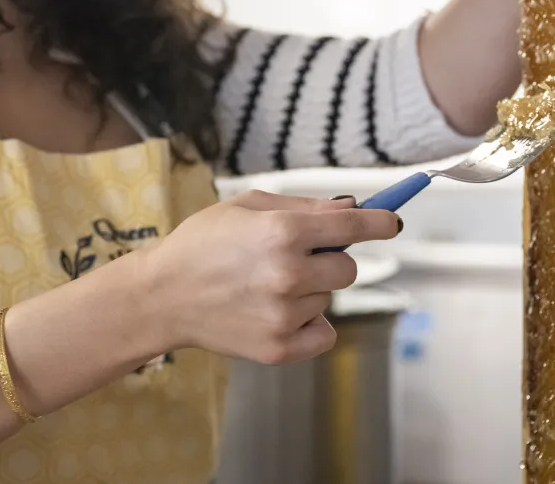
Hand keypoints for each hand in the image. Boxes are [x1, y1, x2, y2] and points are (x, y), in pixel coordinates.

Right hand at [141, 191, 399, 364]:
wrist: (163, 295)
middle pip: (348, 267)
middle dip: (330, 259)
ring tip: (265, 286)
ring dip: (310, 291)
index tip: (392, 222)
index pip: (353, 225)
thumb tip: (351, 208)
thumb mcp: (247, 206)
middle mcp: (288, 274)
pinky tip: (277, 313)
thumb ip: (303, 207)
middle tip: (296, 258)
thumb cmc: (202, 243)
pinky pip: (324, 334)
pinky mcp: (279, 348)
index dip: (380, 222)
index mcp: (282, 232)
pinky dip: (309, 325)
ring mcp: (284, 315)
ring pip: (329, 299)